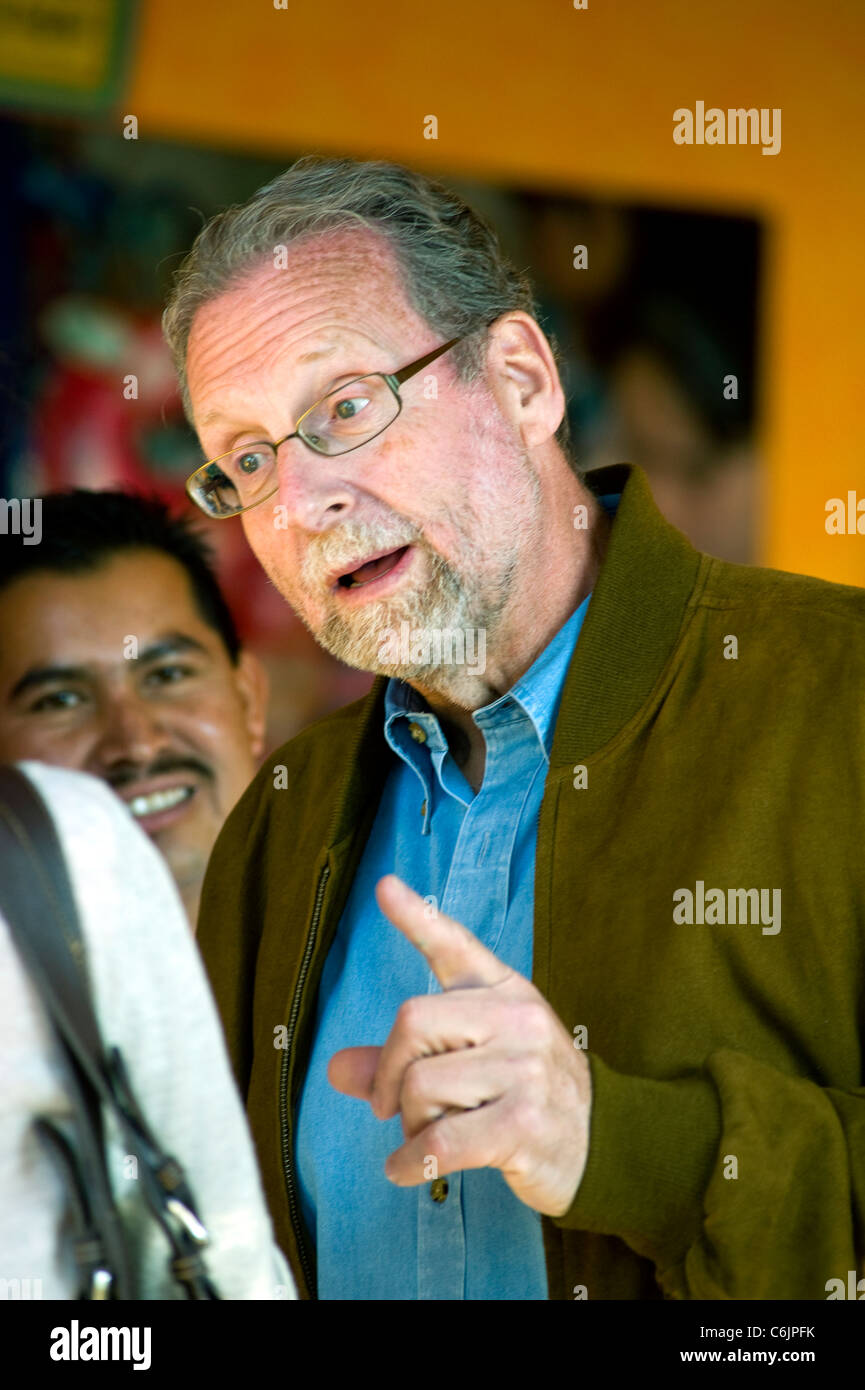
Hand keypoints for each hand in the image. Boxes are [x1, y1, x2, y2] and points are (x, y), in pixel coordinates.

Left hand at [327, 875, 591, 1216]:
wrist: (599, 1143)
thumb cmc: (524, 1094)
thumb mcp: (472, 1062)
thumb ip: (404, 1059)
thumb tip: (336, 1068)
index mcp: (505, 990)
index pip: (455, 946)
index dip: (416, 917)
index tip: (384, 888)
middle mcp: (517, 1017)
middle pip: (412, 1022)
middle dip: (390, 1073)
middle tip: (392, 1108)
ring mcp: (524, 1068)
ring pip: (421, 1085)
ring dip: (411, 1124)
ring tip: (430, 1136)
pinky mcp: (523, 1123)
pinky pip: (440, 1142)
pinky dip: (412, 1162)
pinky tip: (407, 1170)